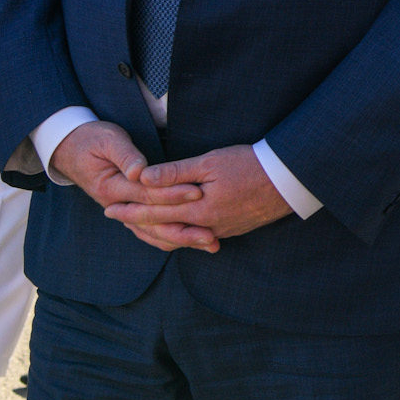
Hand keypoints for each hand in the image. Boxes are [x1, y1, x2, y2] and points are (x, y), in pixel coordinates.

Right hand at [50, 121, 202, 251]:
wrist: (70, 149)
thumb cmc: (92, 139)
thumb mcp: (108, 141)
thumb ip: (126, 156)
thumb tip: (140, 172)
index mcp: (111, 188)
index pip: (148, 195)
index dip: (173, 194)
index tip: (198, 193)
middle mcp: (116, 206)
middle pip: (154, 222)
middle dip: (185, 229)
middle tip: (211, 235)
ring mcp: (122, 212)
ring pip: (153, 233)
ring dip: (182, 239)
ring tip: (210, 244)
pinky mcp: (129, 212)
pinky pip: (150, 231)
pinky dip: (171, 237)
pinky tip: (193, 241)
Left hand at [105, 145, 291, 251]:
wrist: (290, 179)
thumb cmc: (250, 164)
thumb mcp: (210, 162)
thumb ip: (175, 172)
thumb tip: (142, 177)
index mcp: (198, 209)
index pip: (155, 211)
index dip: (130, 209)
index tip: (109, 207)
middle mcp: (207, 226)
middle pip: (164, 227)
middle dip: (138, 222)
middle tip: (116, 219)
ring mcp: (221, 230)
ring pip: (180, 237)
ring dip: (157, 231)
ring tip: (140, 226)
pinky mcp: (233, 229)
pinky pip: (198, 237)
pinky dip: (180, 234)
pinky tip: (175, 231)